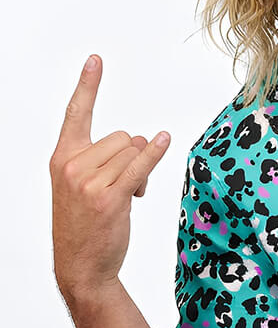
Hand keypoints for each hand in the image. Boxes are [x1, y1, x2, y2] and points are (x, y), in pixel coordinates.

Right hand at [50, 55, 170, 302]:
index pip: (75, 114)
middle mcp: (71, 166)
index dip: (88, 86)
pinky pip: (141, 164)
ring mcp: (88, 182)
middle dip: (133, 156)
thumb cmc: (86, 225)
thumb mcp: (81, 188)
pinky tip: (166, 140)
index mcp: (61, 159)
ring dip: (142, 170)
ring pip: (134, 151)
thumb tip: (144, 142)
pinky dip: (156, 153)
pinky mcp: (110, 197)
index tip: (96, 59)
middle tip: (124, 187)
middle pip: (123, 136)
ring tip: (128, 196)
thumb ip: (102, 160)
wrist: (81, 267)